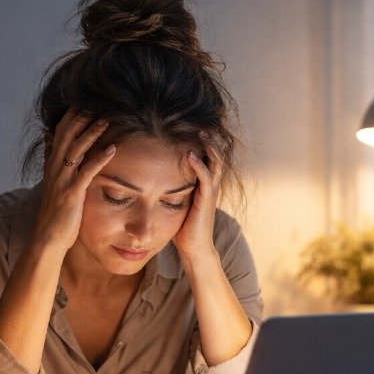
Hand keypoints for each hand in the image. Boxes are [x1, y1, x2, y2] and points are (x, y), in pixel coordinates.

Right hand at [33, 107, 114, 253]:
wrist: (48, 237)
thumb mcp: (52, 182)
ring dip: (92, 133)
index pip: (59, 133)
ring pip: (76, 150)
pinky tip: (112, 149)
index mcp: (52, 165)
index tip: (84, 102)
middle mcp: (55, 169)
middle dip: (81, 118)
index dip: (71, 117)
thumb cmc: (55, 212)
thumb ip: (51, 160)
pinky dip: (99, 159)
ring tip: (107, 120)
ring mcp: (62, 180)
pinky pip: (86, 172)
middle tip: (98, 103)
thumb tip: (49, 139)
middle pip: (67, 135)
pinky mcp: (72, 194)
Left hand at [173, 132, 222, 259]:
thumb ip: (174, 188)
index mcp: (205, 184)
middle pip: (217, 155)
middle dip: (211, 139)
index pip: (209, 157)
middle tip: (201, 126)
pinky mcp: (207, 199)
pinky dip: (199, 165)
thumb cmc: (184, 227)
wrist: (194, 247)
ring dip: (209, 146)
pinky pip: (206, 177)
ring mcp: (211, 191)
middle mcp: (211, 185)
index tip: (193, 129)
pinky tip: (191, 156)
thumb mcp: (178, 202)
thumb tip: (155, 177)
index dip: (205, 143)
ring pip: (216, 162)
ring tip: (201, 133)